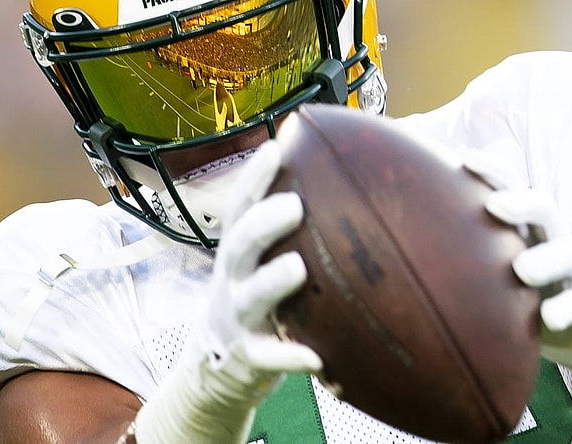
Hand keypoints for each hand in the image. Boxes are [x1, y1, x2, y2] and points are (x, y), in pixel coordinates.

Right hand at [136, 141, 321, 443]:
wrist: (218, 366)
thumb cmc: (257, 299)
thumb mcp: (260, 263)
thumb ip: (292, 232)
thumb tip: (354, 188)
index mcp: (239, 251)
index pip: (240, 207)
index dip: (254, 177)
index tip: (278, 146)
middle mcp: (232, 279)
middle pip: (240, 245)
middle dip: (262, 223)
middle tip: (294, 204)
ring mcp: (237, 318)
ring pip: (250, 298)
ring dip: (271, 282)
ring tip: (297, 268)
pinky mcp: (248, 357)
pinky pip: (267, 358)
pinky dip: (288, 357)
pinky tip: (315, 358)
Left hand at [463, 148, 571, 414]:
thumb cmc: (525, 295)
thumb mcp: (497, 268)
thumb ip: (466, 245)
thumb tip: (414, 214)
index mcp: (525, 226)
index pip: (511, 189)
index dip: (493, 172)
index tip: (465, 159)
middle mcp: (552, 238)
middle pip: (543, 209)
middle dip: (520, 203)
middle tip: (494, 206)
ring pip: (568, 253)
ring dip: (546, 259)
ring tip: (522, 270)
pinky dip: (570, 306)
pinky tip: (550, 318)